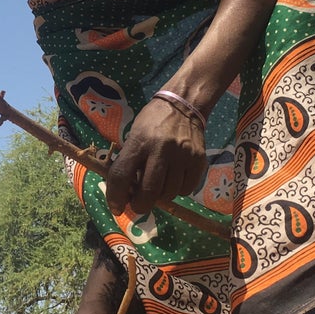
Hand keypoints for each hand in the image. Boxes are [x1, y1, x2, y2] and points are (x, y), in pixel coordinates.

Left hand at [104, 98, 206, 215]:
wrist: (184, 105)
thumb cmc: (153, 122)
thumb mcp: (134, 136)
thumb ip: (129, 162)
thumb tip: (124, 193)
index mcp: (139, 142)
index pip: (122, 176)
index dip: (116, 197)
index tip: (116, 207)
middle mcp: (161, 149)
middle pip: (149, 191)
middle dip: (140, 205)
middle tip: (139, 204)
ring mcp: (183, 156)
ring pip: (169, 194)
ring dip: (160, 196)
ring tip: (158, 185)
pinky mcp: (199, 160)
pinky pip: (186, 190)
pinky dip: (178, 191)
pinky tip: (174, 179)